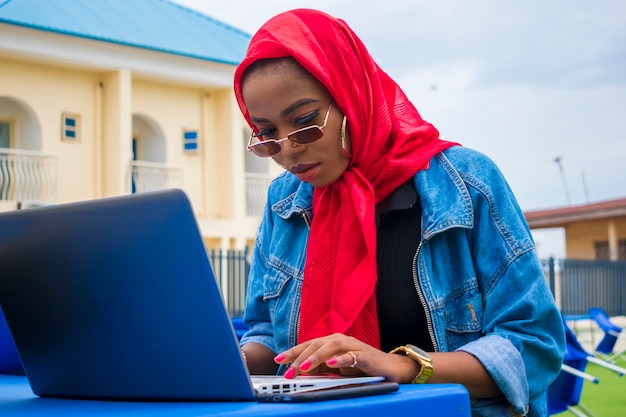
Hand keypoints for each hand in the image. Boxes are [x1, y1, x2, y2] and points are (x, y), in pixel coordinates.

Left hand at [273, 333, 420, 382]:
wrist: (391, 368)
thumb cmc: (363, 368)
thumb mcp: (337, 371)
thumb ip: (321, 370)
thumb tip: (301, 375)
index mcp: (331, 342)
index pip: (308, 345)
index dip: (293, 352)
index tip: (278, 360)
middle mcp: (340, 340)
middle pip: (316, 345)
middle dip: (300, 358)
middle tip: (287, 371)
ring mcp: (353, 346)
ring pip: (331, 347)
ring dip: (316, 357)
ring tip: (303, 367)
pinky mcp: (366, 355)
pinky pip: (352, 356)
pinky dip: (341, 359)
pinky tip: (332, 364)